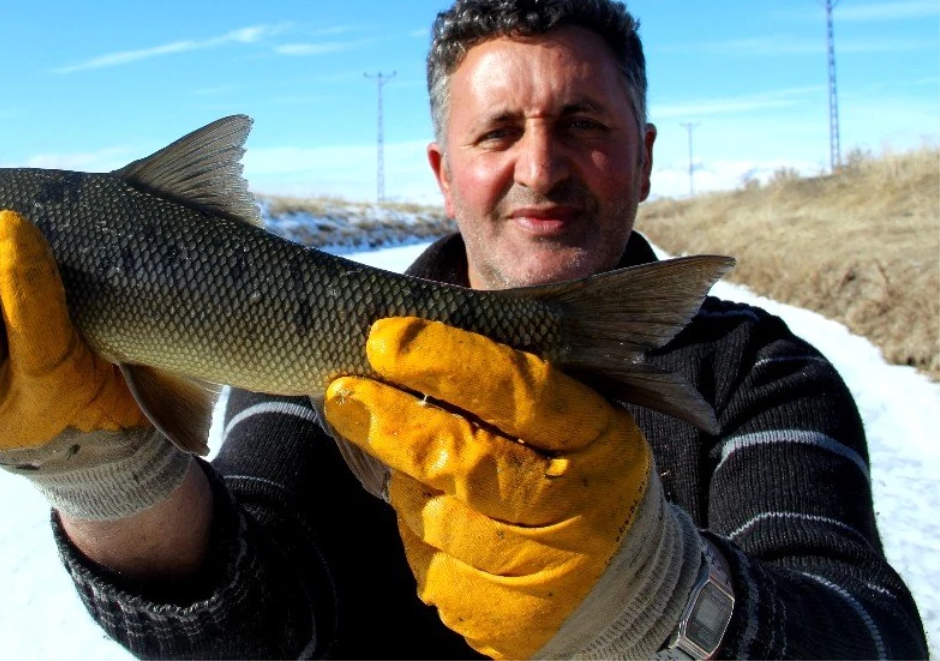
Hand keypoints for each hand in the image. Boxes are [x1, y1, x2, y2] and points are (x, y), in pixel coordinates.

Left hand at [325, 318, 703, 659]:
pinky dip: (422, 539)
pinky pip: (431, 569)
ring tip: (418, 469)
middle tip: (343, 394)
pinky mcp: (508, 626)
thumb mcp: (570, 419)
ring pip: (433, 516)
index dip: (445, 363)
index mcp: (596, 438)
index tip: (386, 341)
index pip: (516, 392)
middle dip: (391, 422)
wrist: (625, 583)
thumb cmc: (577, 475)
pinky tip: (445, 527)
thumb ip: (503, 388)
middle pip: (462, 461)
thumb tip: (399, 352)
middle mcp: (576, 510)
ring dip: (408, 485)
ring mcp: (543, 576)